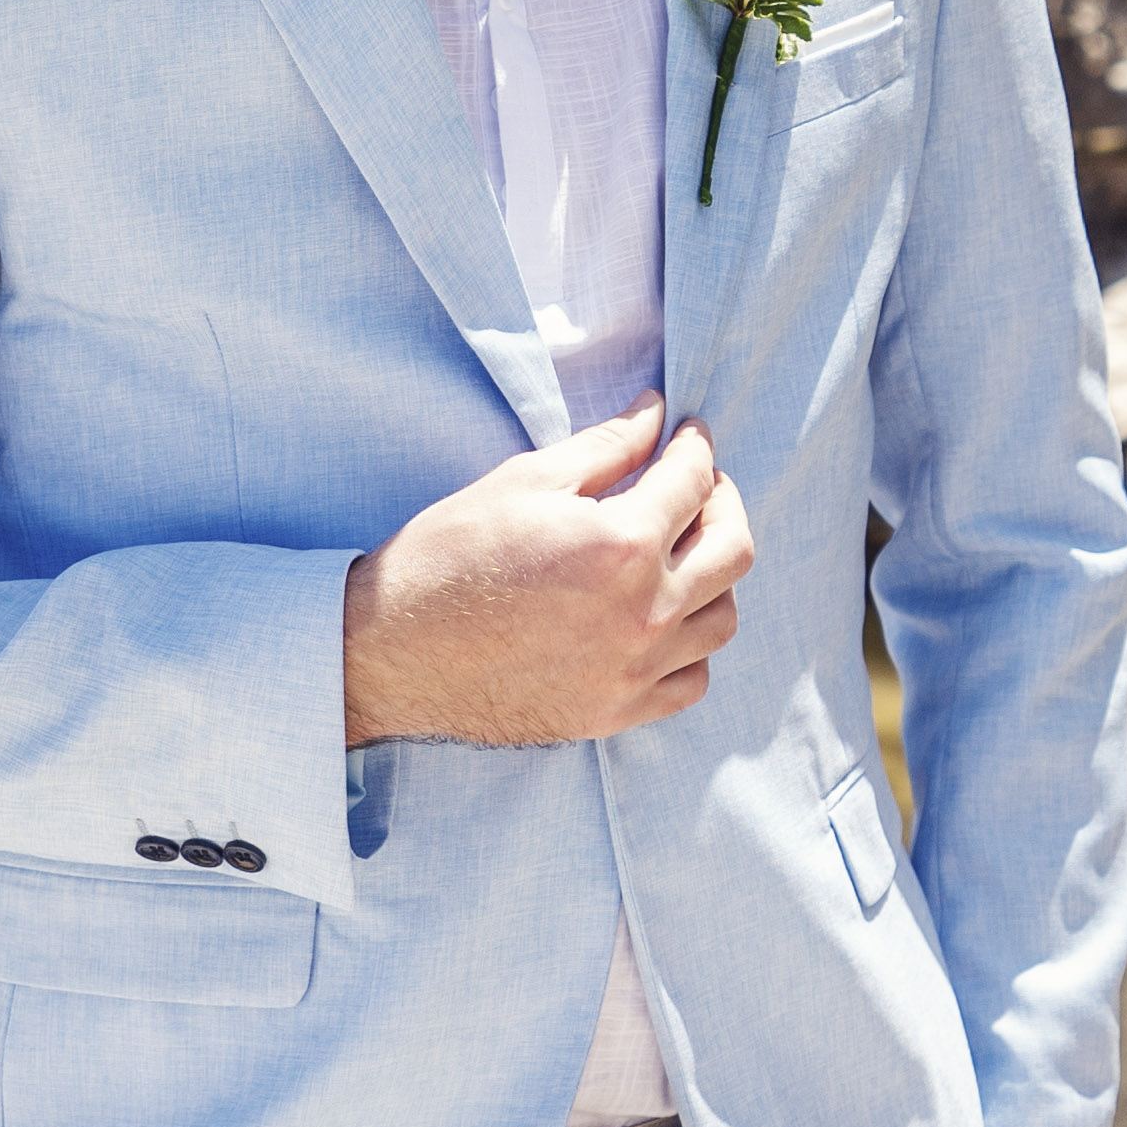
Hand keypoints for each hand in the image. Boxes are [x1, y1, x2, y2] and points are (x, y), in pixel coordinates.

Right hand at [337, 400, 750, 746]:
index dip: (697, 448)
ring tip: (679, 553)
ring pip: (721, 619)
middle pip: (733, 550)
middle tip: (699, 488)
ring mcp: (634, 671)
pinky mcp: (615, 712)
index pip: (695, 481)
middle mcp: (644, 613)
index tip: (688, 436)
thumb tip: (656, 414)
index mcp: (623, 545)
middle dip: (723, 504)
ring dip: (712, 577)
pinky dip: (689, 646)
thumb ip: (606, 447)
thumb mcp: (526, 482)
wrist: (392, 650)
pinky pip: (690, 679)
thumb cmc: (449, 556)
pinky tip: (660, 618)